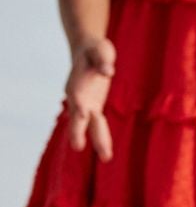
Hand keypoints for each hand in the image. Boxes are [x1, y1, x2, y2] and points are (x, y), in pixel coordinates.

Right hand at [63, 37, 115, 158]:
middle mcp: (77, 97)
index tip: (79, 116)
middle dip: (78, 132)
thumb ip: (103, 61)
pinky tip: (105, 151)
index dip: (77, 108)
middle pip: (78, 117)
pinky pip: (96, 124)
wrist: (87, 51)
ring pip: (88, 125)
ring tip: (107, 157)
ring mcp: (84, 103)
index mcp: (77, 84)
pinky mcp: (93, 106)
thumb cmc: (94, 49)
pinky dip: (101, 137)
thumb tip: (108, 72)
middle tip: (77, 148)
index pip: (76, 98)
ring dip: (96, 140)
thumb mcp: (100, 50)